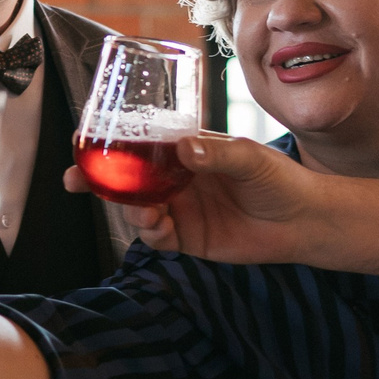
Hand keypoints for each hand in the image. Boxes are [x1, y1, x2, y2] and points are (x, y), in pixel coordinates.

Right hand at [63, 133, 322, 262]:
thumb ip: (216, 154)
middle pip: (126, 178)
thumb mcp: (250, 158)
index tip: (83, 140)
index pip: (139, 144)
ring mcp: (180, 209)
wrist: (304, 221)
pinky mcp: (188, 238)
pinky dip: (149, 232)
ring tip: (142, 208)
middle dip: (96, 180)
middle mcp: (176, 179)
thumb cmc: (280, 179)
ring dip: (129, 208)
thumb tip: (184, 148)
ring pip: (136, 208)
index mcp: (186, 151)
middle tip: (74, 180)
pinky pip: (157, 237)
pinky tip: (158, 226)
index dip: (110, 143)